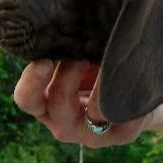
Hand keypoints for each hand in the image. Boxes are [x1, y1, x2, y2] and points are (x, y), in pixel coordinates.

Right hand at [13, 60, 151, 146]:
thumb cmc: (92, 73)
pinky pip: (124, 110)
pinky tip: (135, 74)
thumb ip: (64, 53)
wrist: (132, 99)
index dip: (32, 80)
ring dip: (102, 81)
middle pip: (58, 102)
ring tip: (110, 60)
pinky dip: (129, 89)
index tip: (43, 59)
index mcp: (45, 107)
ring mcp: (94, 135)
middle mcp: (65, 125)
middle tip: (81, 55)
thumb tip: (66, 26)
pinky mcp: (122, 135)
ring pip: (94, 110)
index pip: (27, 100)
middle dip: (69, 72)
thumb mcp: (74, 64)